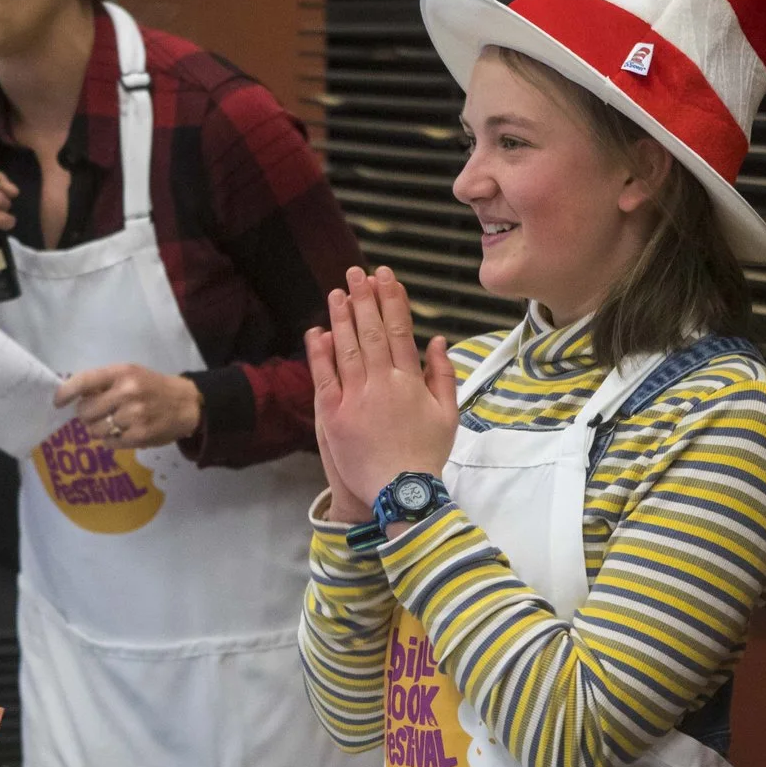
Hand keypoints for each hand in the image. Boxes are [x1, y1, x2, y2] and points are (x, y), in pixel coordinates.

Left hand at [54, 364, 203, 449]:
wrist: (186, 404)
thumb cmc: (153, 387)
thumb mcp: (131, 374)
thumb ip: (105, 383)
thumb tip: (74, 396)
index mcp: (121, 373)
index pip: (84, 381)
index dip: (66, 392)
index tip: (57, 402)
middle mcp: (127, 392)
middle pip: (85, 411)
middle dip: (86, 415)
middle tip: (97, 414)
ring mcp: (133, 415)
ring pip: (95, 430)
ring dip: (98, 429)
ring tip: (112, 424)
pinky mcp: (139, 436)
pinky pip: (109, 443)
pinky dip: (111, 440)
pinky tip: (123, 432)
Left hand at [310, 265, 457, 512]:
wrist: (401, 493)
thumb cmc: (426, 456)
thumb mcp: (448, 414)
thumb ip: (442, 375)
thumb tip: (436, 340)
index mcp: (410, 381)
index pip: (399, 330)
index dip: (392, 301)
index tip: (386, 278)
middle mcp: (382, 383)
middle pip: (371, 332)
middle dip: (364, 299)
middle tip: (357, 273)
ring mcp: (356, 398)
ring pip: (347, 348)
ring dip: (342, 317)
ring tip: (337, 293)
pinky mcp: (334, 415)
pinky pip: (324, 377)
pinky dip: (320, 352)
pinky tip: (317, 331)